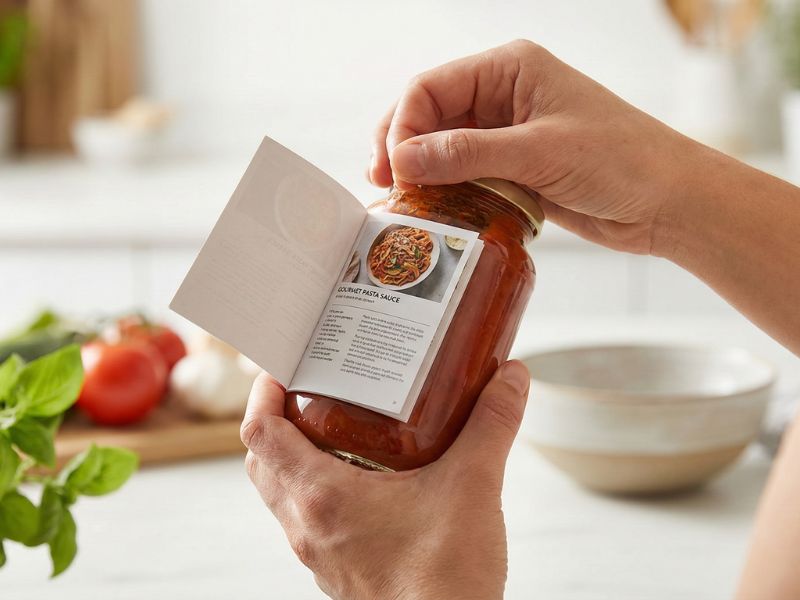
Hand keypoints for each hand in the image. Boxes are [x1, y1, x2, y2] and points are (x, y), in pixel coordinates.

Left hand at [240, 360, 530, 599]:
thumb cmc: (446, 580)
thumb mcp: (473, 485)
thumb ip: (491, 425)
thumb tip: (511, 379)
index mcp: (323, 496)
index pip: (260, 433)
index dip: (262, 392)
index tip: (281, 368)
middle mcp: (309, 526)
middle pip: (263, 461)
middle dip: (277, 420)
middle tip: (308, 392)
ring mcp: (320, 552)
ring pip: (283, 493)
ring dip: (295, 456)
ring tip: (335, 428)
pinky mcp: (338, 569)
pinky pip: (308, 520)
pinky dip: (318, 490)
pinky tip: (365, 480)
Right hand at [369, 39, 704, 255]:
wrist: (666, 202)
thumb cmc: (622, 160)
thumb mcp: (540, 152)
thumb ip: (468, 154)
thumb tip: (404, 158)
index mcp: (510, 69)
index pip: (432, 87)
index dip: (403, 125)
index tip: (393, 167)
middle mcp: (504, 94)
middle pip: (429, 115)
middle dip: (402, 147)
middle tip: (382, 184)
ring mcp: (507, 132)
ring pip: (443, 147)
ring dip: (420, 171)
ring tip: (400, 200)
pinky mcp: (513, 166)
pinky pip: (464, 174)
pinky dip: (445, 190)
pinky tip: (431, 208)